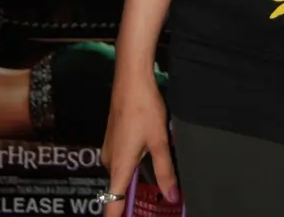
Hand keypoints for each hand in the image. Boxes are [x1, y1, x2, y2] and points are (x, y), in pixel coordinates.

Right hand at [100, 72, 177, 216]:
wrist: (131, 79)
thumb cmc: (144, 110)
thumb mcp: (159, 141)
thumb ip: (165, 171)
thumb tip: (173, 198)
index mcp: (120, 167)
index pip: (111, 204)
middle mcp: (110, 161)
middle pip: (118, 188)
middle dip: (131, 196)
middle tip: (154, 201)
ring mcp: (110, 148)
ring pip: (122, 171)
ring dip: (134, 176)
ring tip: (155, 178)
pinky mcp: (113, 137)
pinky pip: (122, 158)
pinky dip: (134, 162)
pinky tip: (148, 152)